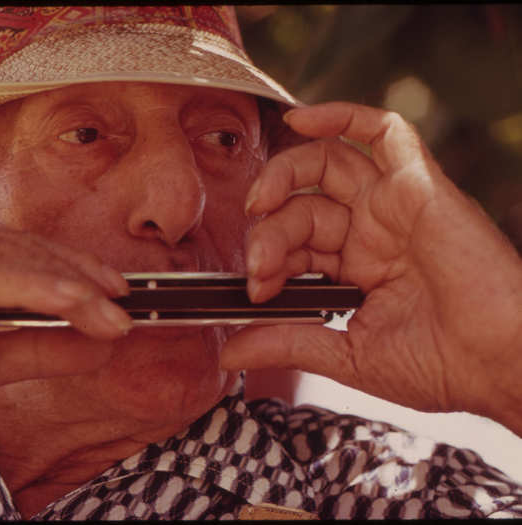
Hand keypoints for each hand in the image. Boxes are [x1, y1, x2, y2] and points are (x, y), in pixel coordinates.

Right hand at [0, 229, 130, 512]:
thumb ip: (39, 345)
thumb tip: (99, 340)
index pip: (12, 250)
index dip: (67, 264)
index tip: (112, 288)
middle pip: (15, 248)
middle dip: (77, 273)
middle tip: (122, 300)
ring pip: (6, 258)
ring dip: (68, 284)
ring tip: (110, 311)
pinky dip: (37, 290)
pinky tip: (75, 305)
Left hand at [221, 102, 521, 434]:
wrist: (501, 366)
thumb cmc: (440, 365)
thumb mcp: (346, 355)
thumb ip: (286, 343)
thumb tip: (230, 354)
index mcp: (357, 269)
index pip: (295, 244)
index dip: (267, 259)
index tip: (254, 291)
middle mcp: (372, 232)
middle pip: (302, 204)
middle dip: (270, 231)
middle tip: (257, 264)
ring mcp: (394, 206)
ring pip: (328, 163)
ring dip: (283, 173)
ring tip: (259, 202)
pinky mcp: (420, 186)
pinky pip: (383, 132)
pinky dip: (341, 116)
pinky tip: (300, 118)